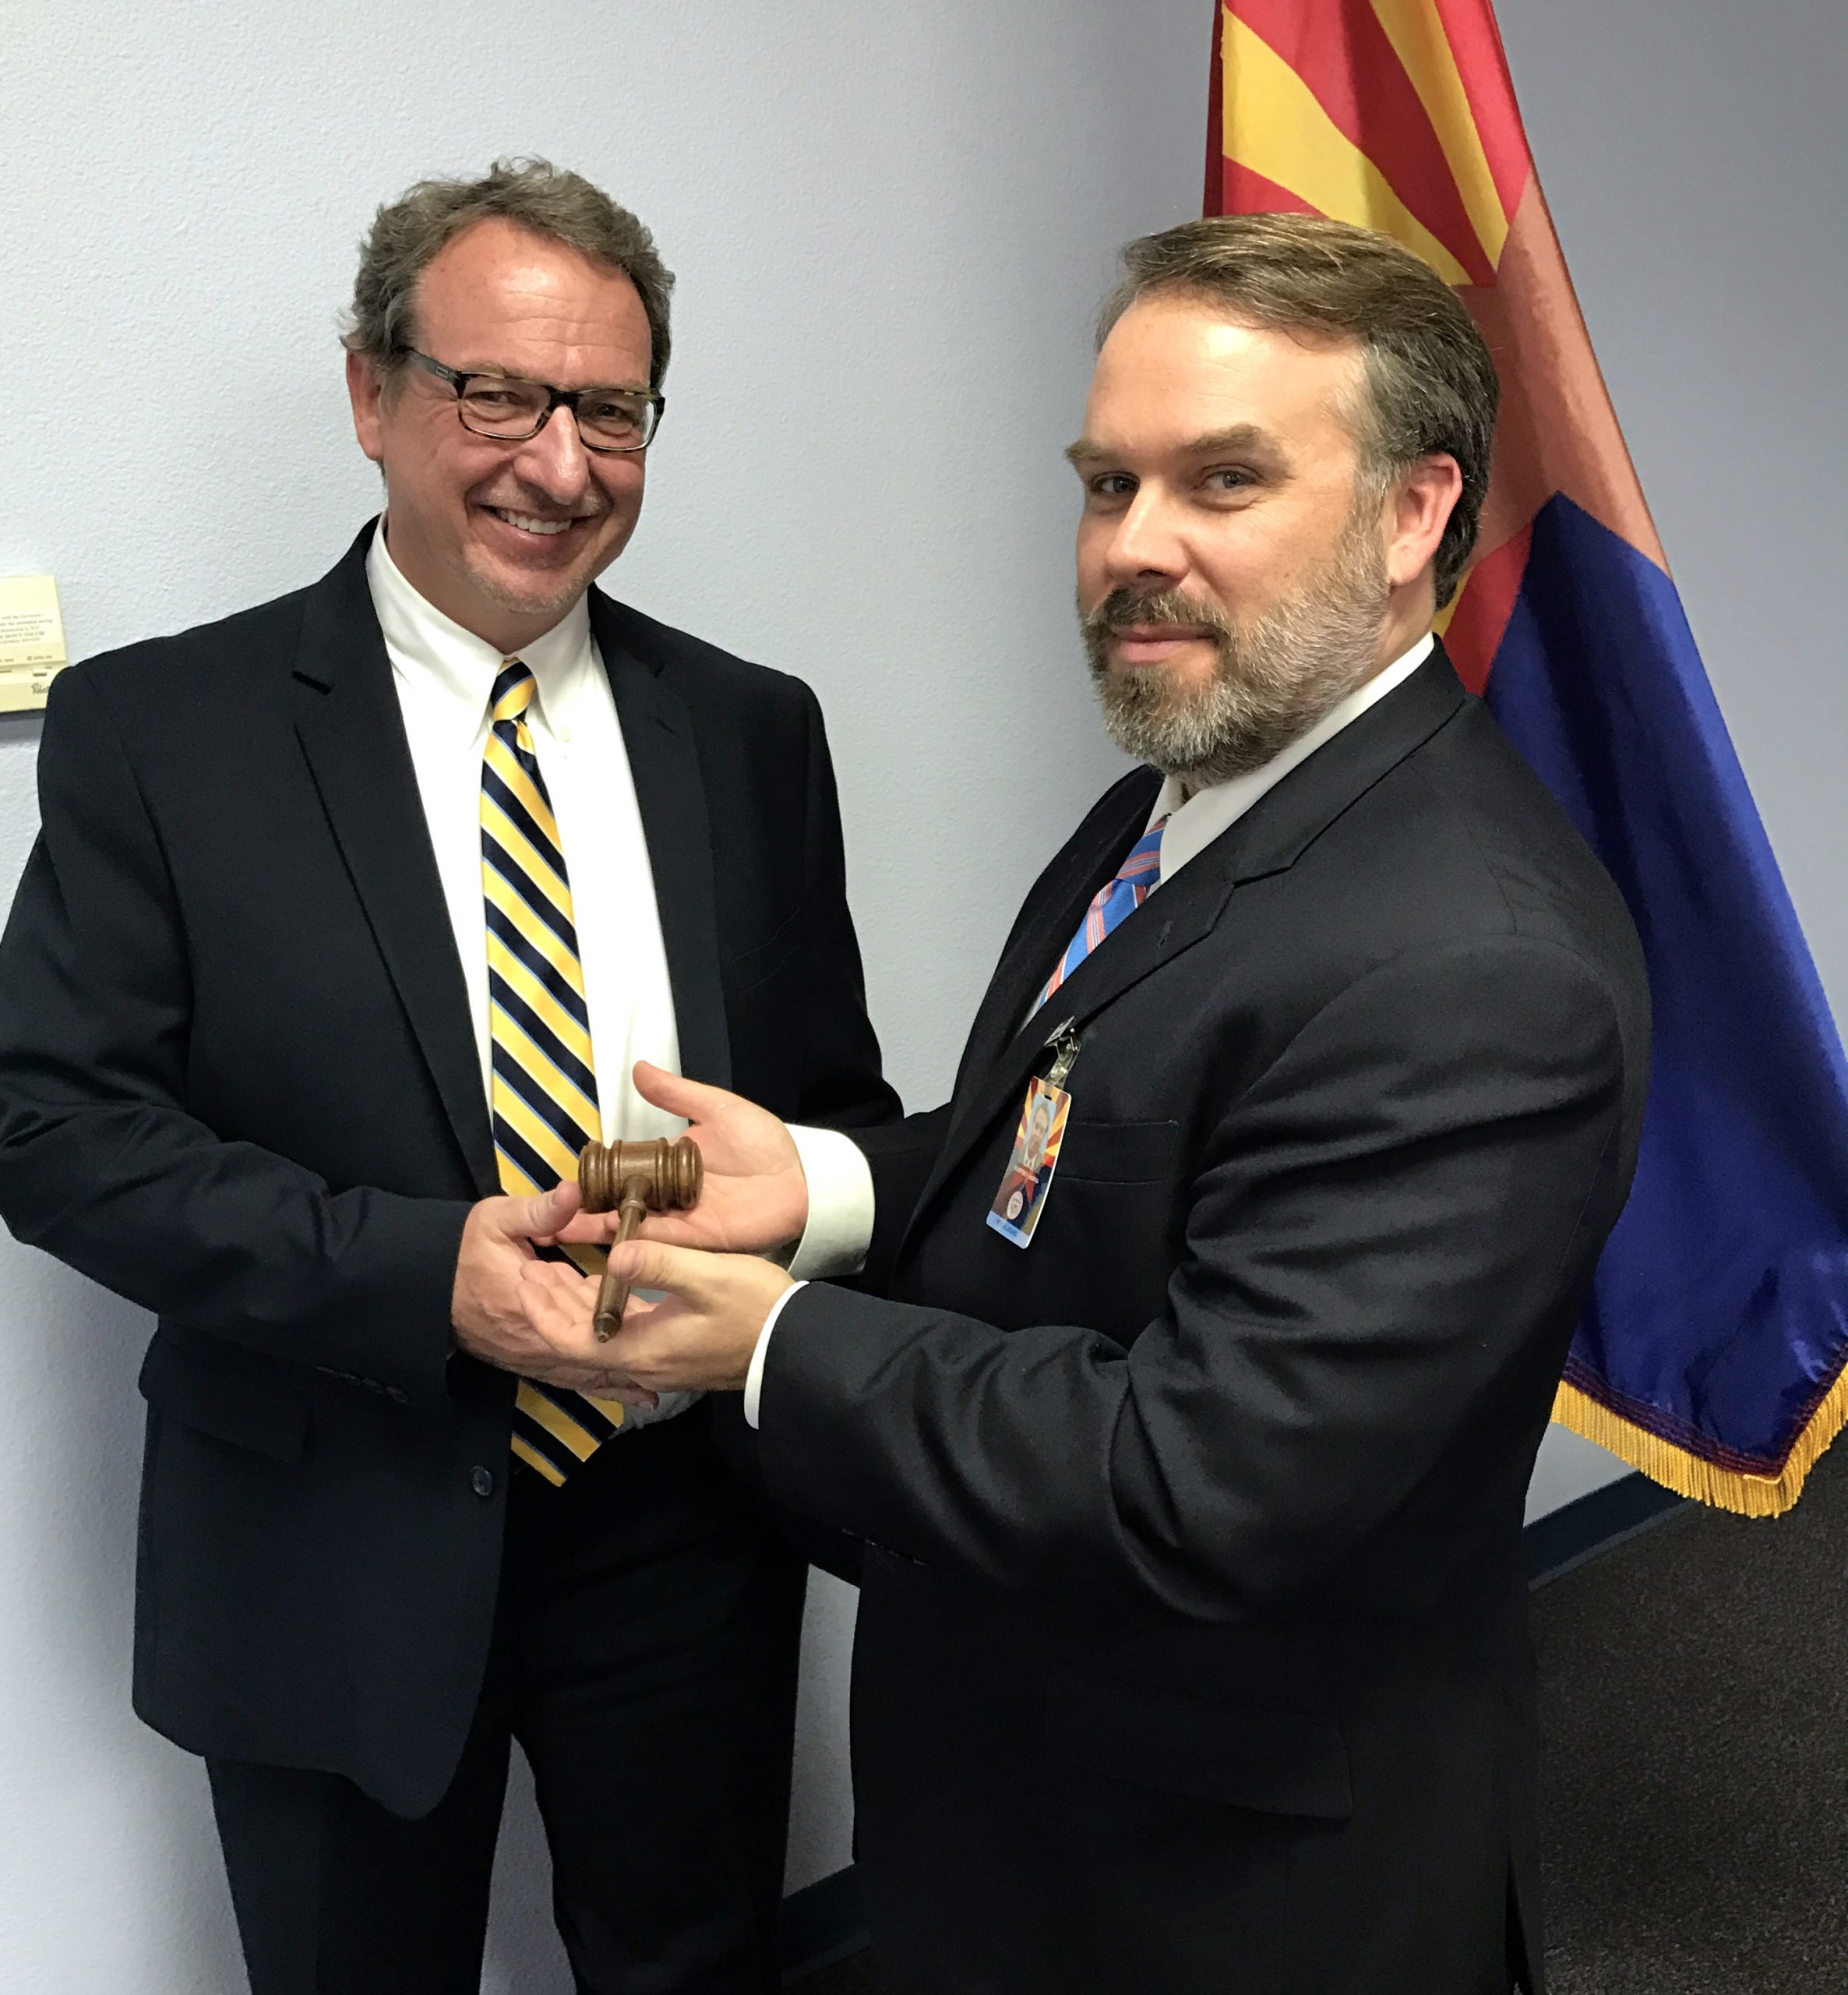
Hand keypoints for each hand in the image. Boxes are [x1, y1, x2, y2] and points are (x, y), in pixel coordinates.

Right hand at [451, 1183, 653, 1401]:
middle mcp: (534, 1342)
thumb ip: (539, 1211)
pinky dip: (599, 1386)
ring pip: (581, 1374)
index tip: (654, 1327)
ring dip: (616, 1381)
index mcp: (531, 1307)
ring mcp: (530, 1358)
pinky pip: (569, 1378)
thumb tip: (575, 1192)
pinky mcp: (528, 1362)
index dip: (617, 1327)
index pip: (581, 1323)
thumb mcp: (497, 1220)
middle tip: (670, 1368)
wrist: (427, 1285)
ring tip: (655, 1393)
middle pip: (588, 1358)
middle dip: (626, 1360)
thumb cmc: (464, 1250)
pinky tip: (627, 1395)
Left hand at [520, 1238, 794, 1395]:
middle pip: (581, 1340)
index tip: (522, 1279)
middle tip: (530, 1270)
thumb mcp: (708, 1277)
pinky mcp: (676, 1354)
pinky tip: (605, 1289)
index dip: (542, 1311)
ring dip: (576, 1308)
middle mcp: (644, 1362)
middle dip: (552, 1306)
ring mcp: (661, 1361)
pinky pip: (624, 1336)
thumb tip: (612, 1253)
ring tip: (555, 1274)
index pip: (570, 1339)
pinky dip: (604, 1313)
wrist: (795, 1344)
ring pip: (602, 1338)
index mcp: (642, 1347)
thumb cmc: (755, 1309)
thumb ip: (658, 1263)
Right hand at [551, 1061, 809, 1255]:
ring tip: (564, 1231)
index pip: (620, 1174)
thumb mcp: (717, 1108)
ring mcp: (681, 1223)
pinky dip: (636, 1246)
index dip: (592, 1180)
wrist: (803, 1176)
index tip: (562, 1183)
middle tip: (547, 1218)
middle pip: (617, 1207)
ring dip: (601, 1231)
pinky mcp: (699, 1242)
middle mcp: (668, 1198)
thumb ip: (676, 1094)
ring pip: (632, 1230)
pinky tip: (609, 1243)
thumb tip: (638, 1068)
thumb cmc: (763, 1142)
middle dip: (584, 1214)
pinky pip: (662, 1246)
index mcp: (666, 1166)